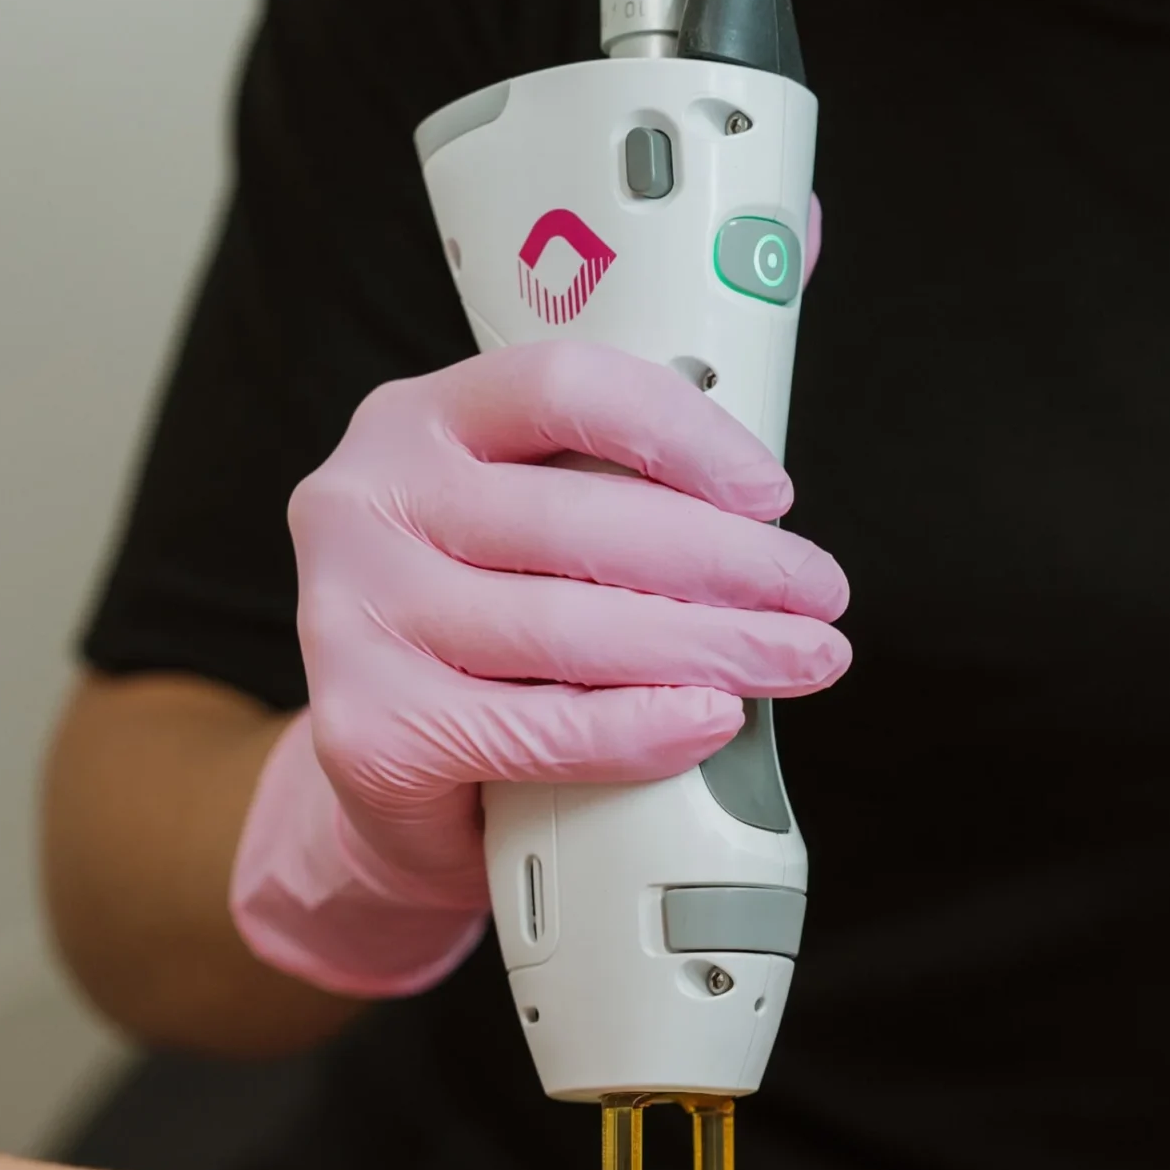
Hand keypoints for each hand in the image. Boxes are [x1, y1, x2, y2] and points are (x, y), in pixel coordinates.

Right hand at [231, 343, 848, 995]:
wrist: (387, 787)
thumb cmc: (483, 642)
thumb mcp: (528, 529)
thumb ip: (617, 470)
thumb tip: (776, 381)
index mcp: (417, 422)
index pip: (561, 389)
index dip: (681, 433)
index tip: (770, 492)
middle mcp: (365, 503)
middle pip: (580, 522)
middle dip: (728, 563)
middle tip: (819, 596)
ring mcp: (351, 618)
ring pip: (567, 627)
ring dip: (710, 647)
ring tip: (797, 661)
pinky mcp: (367, 728)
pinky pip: (541, 725)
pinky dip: (642, 727)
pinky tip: (710, 720)